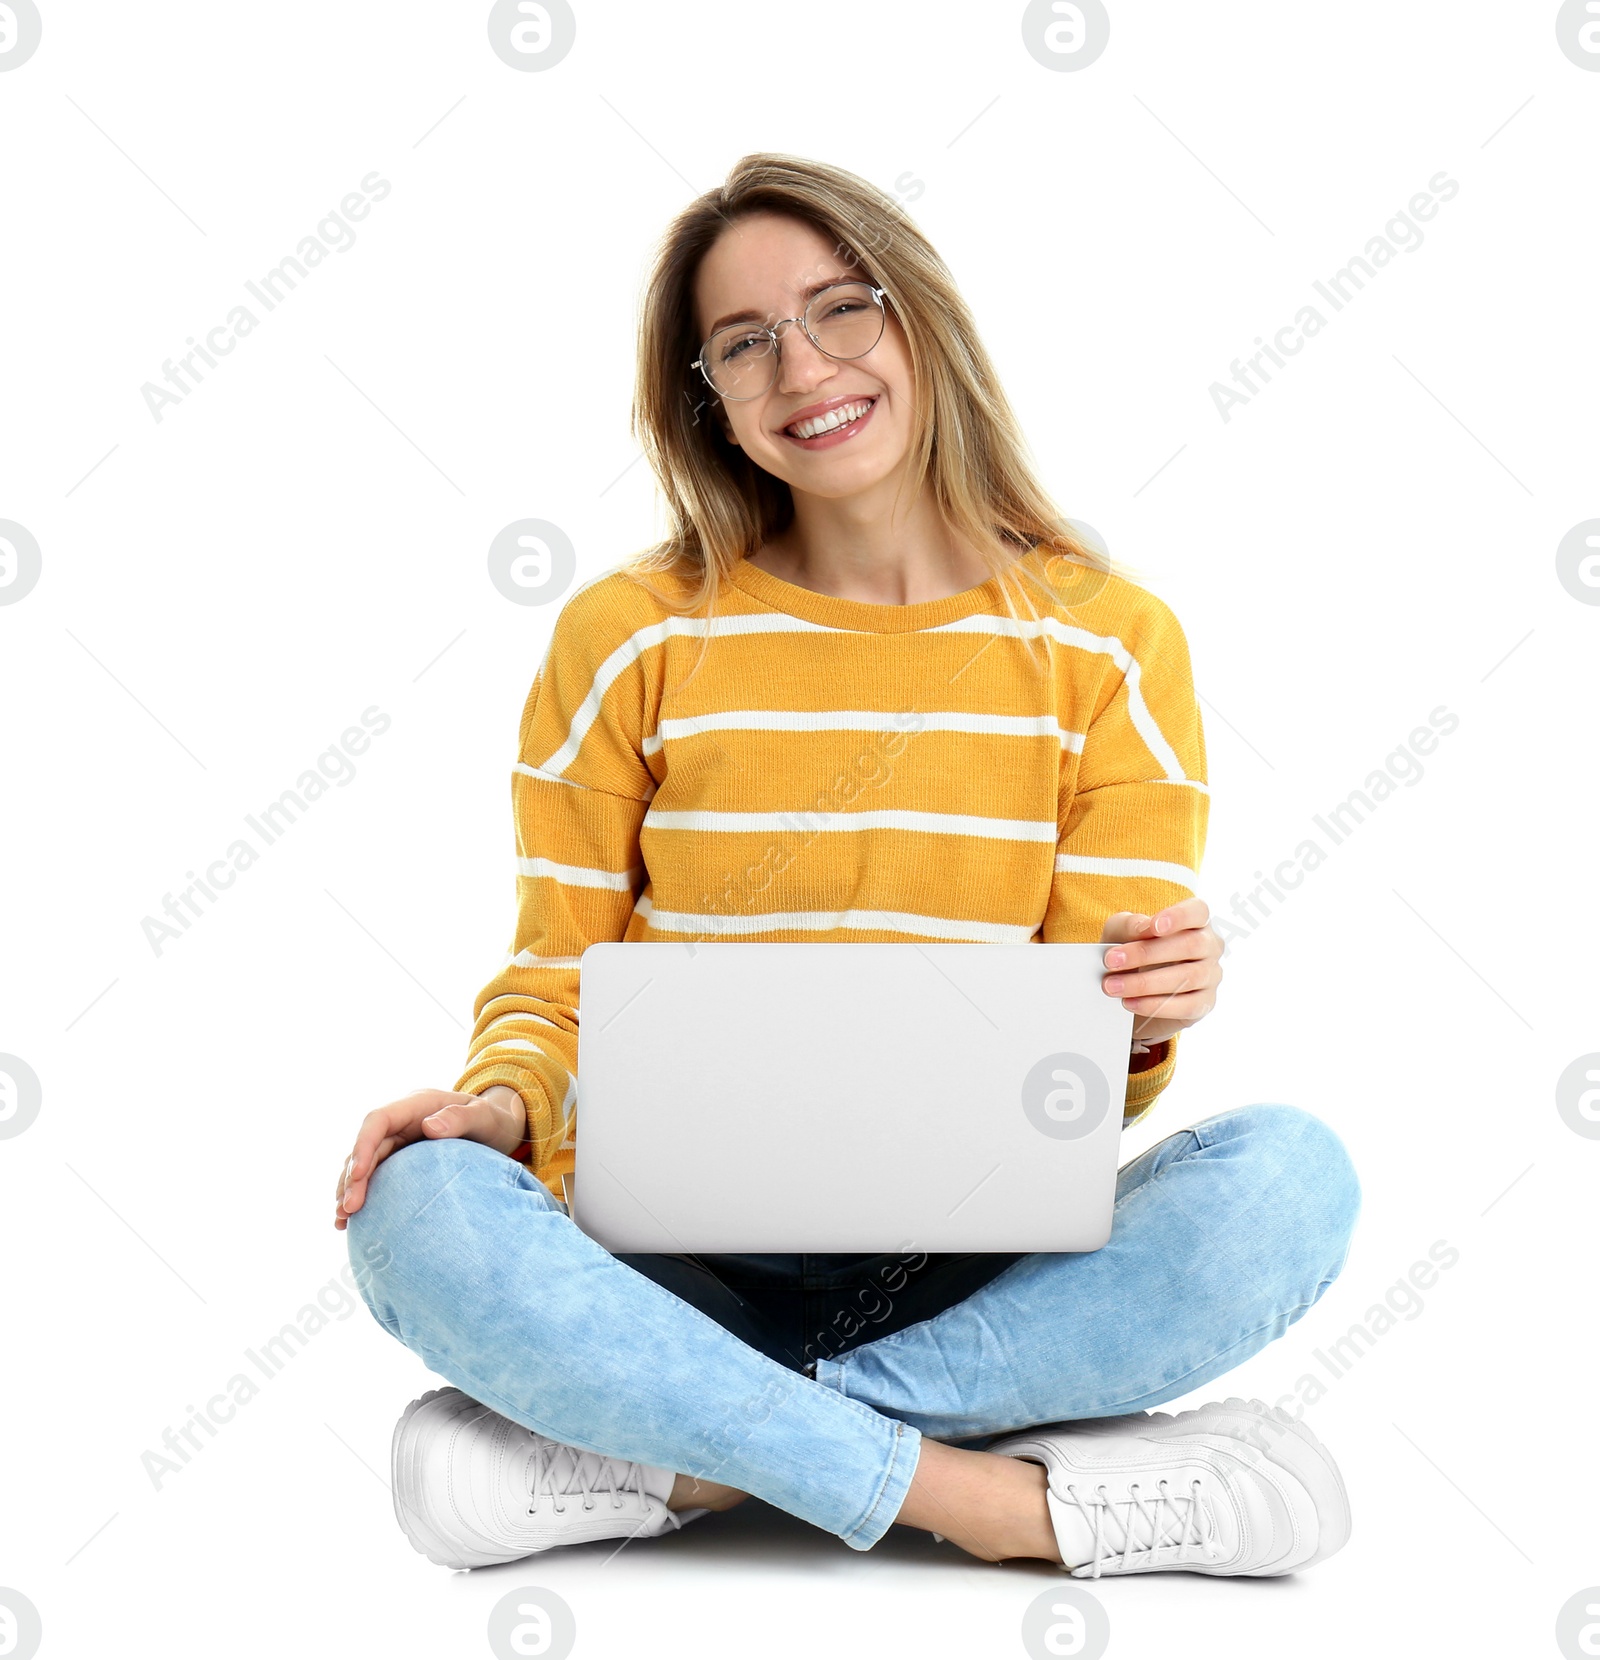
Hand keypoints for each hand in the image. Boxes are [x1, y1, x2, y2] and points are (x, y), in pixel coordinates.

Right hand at [333, 1085, 525, 1230]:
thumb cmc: (493, 1120)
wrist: (499, 1128)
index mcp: (416, 1105)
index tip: (357, 1176)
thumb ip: (461, 1118)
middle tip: (348, 1210)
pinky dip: (361, 1195)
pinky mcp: (400, 1160)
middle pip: (367, 1146)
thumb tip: (430, 1127)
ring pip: (364, 1163)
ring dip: (349, 1189)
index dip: (363, 1145)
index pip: (378, 1120)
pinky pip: (375, 1176)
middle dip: (352, 1177)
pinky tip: (350, 1221)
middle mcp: (401, 1122)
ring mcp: (399, 1141)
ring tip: (342, 1220)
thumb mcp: (485, 1116)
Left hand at [1100, 897, 1222, 1047]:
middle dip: (1146, 954)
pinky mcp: (1204, 1003)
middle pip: (1190, 945)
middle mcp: (1209, 946)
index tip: (1154, 927)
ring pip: (1187, 977)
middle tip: (1111, 961)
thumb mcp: (1120, 933)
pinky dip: (1154, 1005)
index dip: (1179, 917)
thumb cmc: (1131, 952)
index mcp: (1194, 921)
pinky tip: (1130, 1002)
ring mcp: (1211, 975)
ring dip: (1144, 983)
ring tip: (1113, 986)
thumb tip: (1144, 928)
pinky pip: (1186, 1006)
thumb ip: (1130, 925)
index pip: (1198, 911)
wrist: (1132, 990)